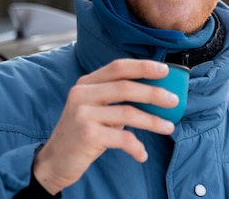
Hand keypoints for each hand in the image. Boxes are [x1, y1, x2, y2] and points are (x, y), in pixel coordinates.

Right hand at [32, 59, 177, 194]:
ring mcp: (83, 114)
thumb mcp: (95, 109)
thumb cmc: (82, 133)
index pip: (118, 67)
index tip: (165, 70)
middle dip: (154, 93)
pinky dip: (136, 147)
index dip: (143, 66)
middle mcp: (82, 94)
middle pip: (126, 87)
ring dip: (153, 121)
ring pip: (128, 113)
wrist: (54, 161)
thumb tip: (155, 93)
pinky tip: (141, 154)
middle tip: (174, 101)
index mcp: (86, 83)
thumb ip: (117, 99)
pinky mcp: (86, 135)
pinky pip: (122, 138)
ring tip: (168, 127)